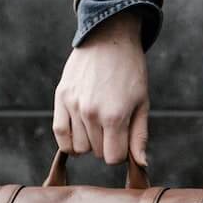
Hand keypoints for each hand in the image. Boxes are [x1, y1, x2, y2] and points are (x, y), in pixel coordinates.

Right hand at [53, 14, 149, 166]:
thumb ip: (139, 136)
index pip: (113, 157)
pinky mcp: (61, 97)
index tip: (124, 140)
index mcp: (115, 116)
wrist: (109, 38)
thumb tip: (140, 164)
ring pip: (78, 147)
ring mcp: (73, 105)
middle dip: (106, 144)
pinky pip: (60, 133)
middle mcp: (91, 113)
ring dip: (88, 142)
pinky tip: (79, 133)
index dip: (120, 153)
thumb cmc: (130, 71)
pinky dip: (68, 140)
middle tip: (112, 125)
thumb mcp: (142, 103)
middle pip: (96, 152)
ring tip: (97, 123)